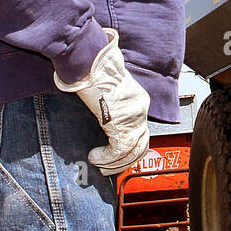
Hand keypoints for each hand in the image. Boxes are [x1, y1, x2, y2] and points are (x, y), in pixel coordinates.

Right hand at [54, 28, 149, 174]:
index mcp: (139, 101)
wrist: (89, 61)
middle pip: (141, 145)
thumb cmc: (94, 71)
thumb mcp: (108, 91)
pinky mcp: (121, 121)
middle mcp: (140, 109)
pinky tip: (94, 157)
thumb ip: (111, 106)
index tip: (116, 159)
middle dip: (125, 162)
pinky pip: (119, 149)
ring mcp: (133, 115)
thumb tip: (104, 120)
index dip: (130, 151)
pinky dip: (106, 158)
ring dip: (113, 163)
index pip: (141, 133)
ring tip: (98, 164)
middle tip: (108, 169)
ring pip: (131, 151)